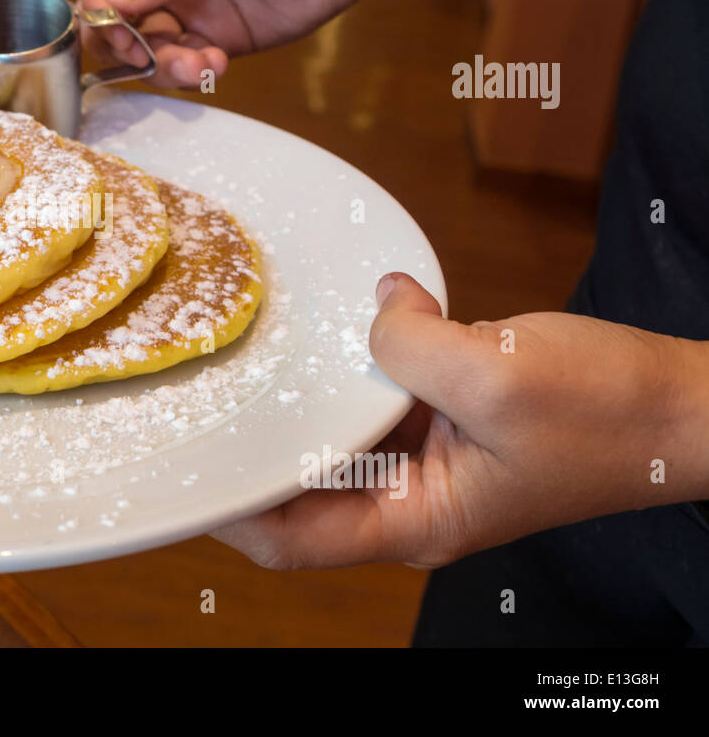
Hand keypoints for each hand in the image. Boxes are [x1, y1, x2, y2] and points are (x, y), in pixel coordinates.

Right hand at [79, 0, 382, 89]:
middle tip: (144, 54)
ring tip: (198, 64)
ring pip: (150, 48)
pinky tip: (216, 65)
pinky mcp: (221, 37)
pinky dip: (194, 72)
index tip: (109, 24)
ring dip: (162, 64)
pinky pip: (189, 63)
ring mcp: (193, 5)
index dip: (97, 0)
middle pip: (117, 17)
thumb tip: (115, 0)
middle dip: (124, 42)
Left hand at [212, 273, 708, 569]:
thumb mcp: (494, 373)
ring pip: (337, 439)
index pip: (292, 538)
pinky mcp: (443, 423)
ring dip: (309, 398)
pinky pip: (379, 398)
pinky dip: (362, 363)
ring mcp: (426, 464)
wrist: (683, 407)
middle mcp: (410, 502)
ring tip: (258, 355)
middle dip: (257, 446)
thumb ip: (408, 345)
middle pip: (302, 488)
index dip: (234, 507)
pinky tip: (352, 319)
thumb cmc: (610, 415)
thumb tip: (375, 309)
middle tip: (206, 395)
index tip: (190, 463)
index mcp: (416, 521)